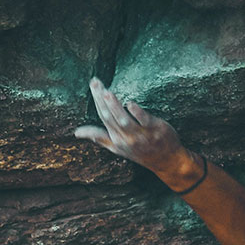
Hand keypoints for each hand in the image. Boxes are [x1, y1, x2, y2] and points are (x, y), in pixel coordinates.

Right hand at [75, 80, 190, 177]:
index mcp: (116, 139)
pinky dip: (136, 113)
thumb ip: (99, 137)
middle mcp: (126, 138)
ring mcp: (140, 135)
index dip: (97, 101)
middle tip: (95, 82)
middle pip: (110, 116)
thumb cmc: (141, 152)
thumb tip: (77, 132)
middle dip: (101, 99)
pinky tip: (130, 103)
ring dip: (114, 106)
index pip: (103, 117)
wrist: (167, 162)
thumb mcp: (117, 148)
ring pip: (123, 120)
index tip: (92, 85)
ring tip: (106, 92)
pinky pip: (144, 121)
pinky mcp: (154, 130)